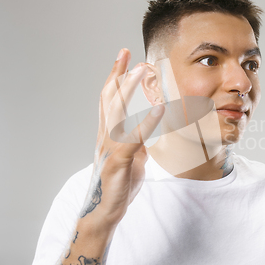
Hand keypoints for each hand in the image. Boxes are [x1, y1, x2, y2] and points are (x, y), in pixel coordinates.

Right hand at [81, 48, 163, 228]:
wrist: (106, 210)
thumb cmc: (119, 183)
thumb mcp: (132, 156)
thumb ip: (137, 140)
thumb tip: (147, 129)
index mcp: (109, 132)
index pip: (110, 98)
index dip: (116, 76)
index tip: (124, 57)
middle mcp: (106, 135)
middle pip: (109, 98)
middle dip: (118, 74)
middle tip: (128, 54)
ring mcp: (110, 146)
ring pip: (116, 111)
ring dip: (128, 89)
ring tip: (141, 70)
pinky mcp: (118, 160)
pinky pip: (132, 138)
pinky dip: (146, 122)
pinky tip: (158, 109)